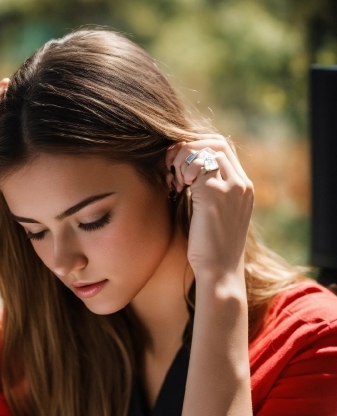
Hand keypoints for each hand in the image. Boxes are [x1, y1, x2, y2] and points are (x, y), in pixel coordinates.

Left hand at [168, 135, 253, 278]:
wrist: (220, 273)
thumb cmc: (211, 250)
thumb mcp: (215, 217)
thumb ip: (209, 193)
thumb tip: (186, 177)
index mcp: (244, 187)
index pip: (223, 149)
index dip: (198, 149)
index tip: (180, 166)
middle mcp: (242, 183)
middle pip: (216, 143)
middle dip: (189, 149)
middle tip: (171, 167)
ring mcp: (231, 187)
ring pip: (204, 150)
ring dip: (182, 160)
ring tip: (173, 182)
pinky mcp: (215, 194)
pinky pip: (194, 165)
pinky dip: (180, 171)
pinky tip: (175, 188)